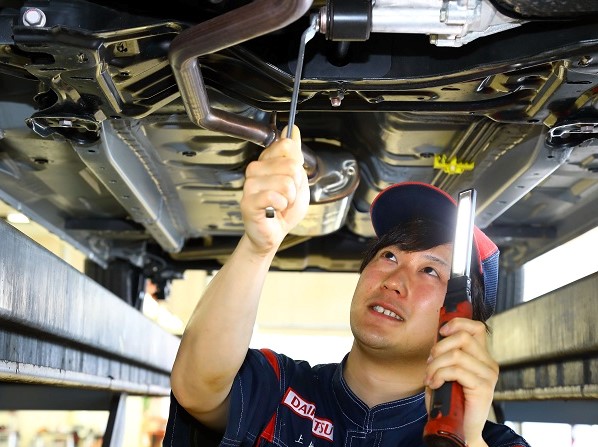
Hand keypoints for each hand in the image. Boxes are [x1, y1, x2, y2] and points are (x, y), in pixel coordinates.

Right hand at [240, 125, 309, 254]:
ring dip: (290, 199)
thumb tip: (292, 129)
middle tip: (287, 197)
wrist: (274, 233)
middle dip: (296, 186)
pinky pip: (275, 197)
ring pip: (286, 182)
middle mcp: (255, 169)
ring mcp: (250, 184)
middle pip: (291, 165)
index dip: (297, 166)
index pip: (287, 145)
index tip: (291, 180)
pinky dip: (282, 206)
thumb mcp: (298, 179)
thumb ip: (295, 155)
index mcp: (267, 161)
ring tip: (280, 204)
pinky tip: (274, 210)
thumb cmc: (284, 209)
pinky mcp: (248, 201)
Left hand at [424, 318, 498, 446]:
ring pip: (456, 354)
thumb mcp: (445, 370)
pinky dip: (439, 375)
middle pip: (463, 337)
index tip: (441, 331)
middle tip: (429, 362)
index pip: (476, 327)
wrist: (459, 429)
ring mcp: (488, 376)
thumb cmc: (449, 400)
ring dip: (435, 365)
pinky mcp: (483, 388)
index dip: (458, 323)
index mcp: (481, 357)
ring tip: (429, 377)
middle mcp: (489, 364)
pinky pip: (456, 371)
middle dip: (439, 347)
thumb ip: (445, 353)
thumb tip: (438, 335)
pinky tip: (433, 384)